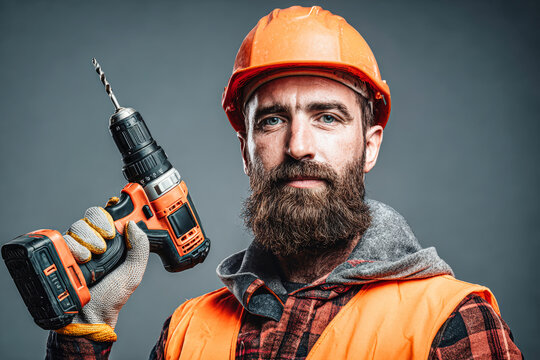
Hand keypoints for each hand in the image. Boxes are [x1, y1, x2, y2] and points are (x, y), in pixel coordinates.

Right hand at [56, 206, 149, 341]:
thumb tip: (134, 225)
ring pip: (79, 225)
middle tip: (106, 242)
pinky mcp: (63, 253)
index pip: (110, 216)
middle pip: (92, 215)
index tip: (116, 225)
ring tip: (94, 256)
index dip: (112, 213)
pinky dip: (75, 247)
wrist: (90, 315)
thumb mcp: (134, 272)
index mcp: (114, 242)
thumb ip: (140, 249)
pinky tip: (82, 259)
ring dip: (89, 238)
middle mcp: (94, 241)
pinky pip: (65, 239)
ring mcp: (78, 246)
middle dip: (100, 225)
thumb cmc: (112, 297)